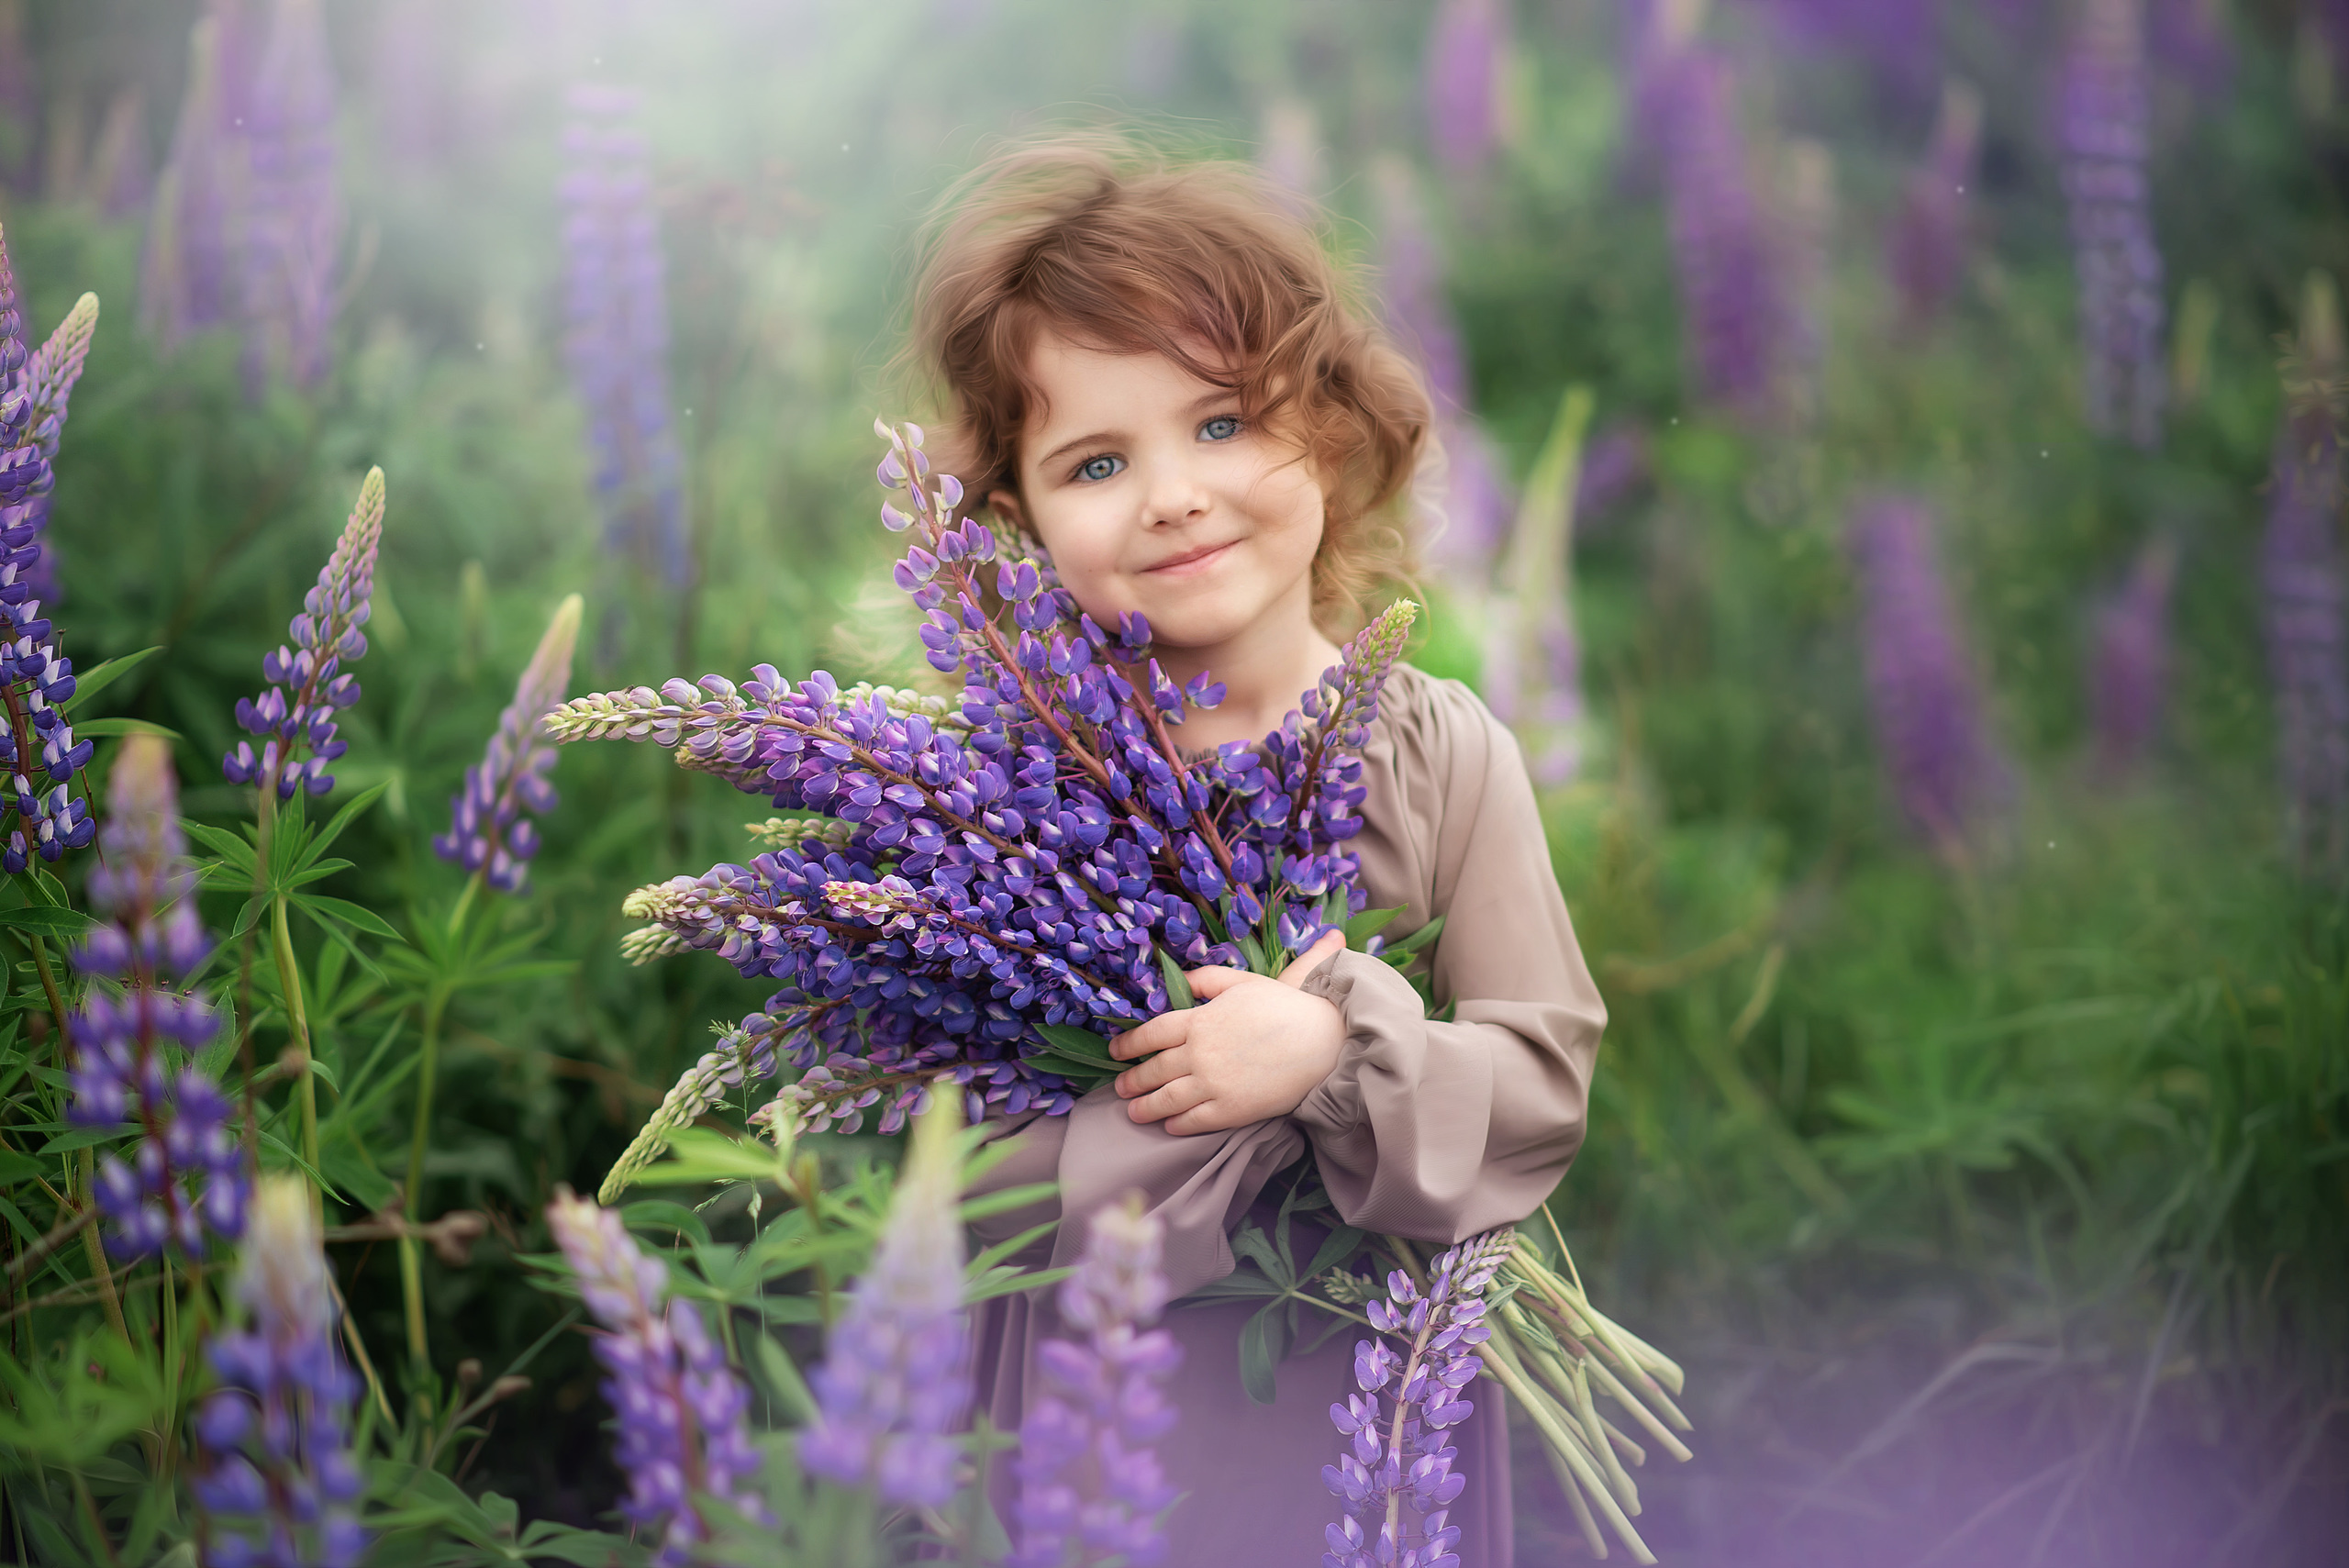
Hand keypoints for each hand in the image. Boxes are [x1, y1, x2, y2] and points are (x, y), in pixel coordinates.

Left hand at [1109, 930, 1347, 1135]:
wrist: (1323, 1041)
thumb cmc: (1286, 1007)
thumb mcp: (1243, 982)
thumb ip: (1207, 980)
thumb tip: (1181, 981)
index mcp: (1201, 1020)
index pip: (1152, 1033)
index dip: (1129, 1043)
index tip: (1116, 1051)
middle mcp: (1200, 1054)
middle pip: (1154, 1069)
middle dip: (1133, 1080)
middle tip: (1121, 1087)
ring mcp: (1214, 1084)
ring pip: (1167, 1099)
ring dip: (1145, 1107)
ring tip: (1133, 1112)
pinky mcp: (1232, 1110)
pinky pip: (1195, 1121)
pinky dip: (1176, 1124)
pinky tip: (1168, 1126)